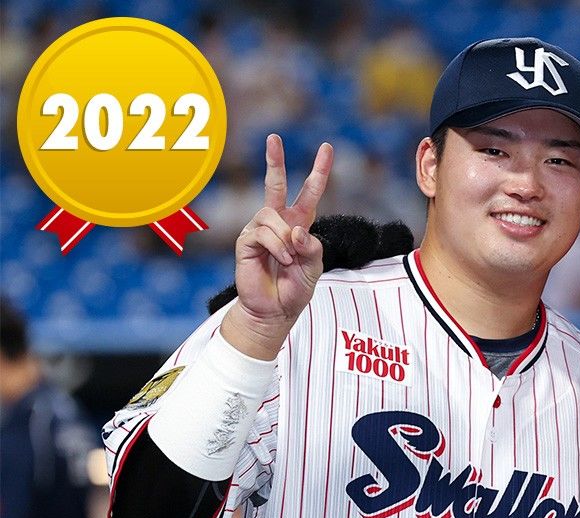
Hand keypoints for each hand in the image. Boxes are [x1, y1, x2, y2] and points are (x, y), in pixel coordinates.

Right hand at [222, 135, 331, 358]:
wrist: (275, 311)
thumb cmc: (296, 288)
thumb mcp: (316, 266)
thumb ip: (313, 246)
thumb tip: (296, 230)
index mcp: (299, 223)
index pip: (310, 192)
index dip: (319, 171)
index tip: (327, 147)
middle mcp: (277, 221)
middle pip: (275, 184)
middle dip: (274, 160)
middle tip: (273, 137)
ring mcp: (259, 229)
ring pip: (274, 217)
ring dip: (287, 240)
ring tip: (289, 260)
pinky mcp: (245, 241)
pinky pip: (264, 233)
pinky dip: (278, 248)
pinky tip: (281, 261)